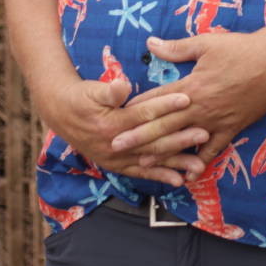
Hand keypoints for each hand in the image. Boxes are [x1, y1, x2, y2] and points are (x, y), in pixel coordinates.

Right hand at [41, 75, 209, 185]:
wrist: (61, 114)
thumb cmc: (81, 97)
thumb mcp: (92, 89)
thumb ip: (109, 90)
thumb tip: (121, 86)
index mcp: (112, 124)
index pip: (144, 113)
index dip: (166, 105)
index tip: (187, 98)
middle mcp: (116, 145)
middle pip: (154, 140)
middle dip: (180, 136)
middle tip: (204, 132)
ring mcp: (117, 158)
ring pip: (151, 159)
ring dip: (176, 162)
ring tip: (199, 164)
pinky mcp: (117, 164)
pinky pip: (141, 172)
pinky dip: (159, 176)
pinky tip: (178, 180)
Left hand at [113, 28, 265, 168]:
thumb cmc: (240, 48)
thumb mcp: (206, 43)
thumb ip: (176, 47)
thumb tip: (151, 43)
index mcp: (191, 85)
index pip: (157, 100)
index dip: (135, 109)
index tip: (115, 117)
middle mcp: (200, 107)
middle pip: (163, 125)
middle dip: (138, 136)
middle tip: (115, 146)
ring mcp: (216, 121)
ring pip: (184, 141)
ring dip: (162, 153)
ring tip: (142, 164)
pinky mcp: (232, 128)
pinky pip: (213, 149)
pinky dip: (199, 161)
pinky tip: (188, 174)